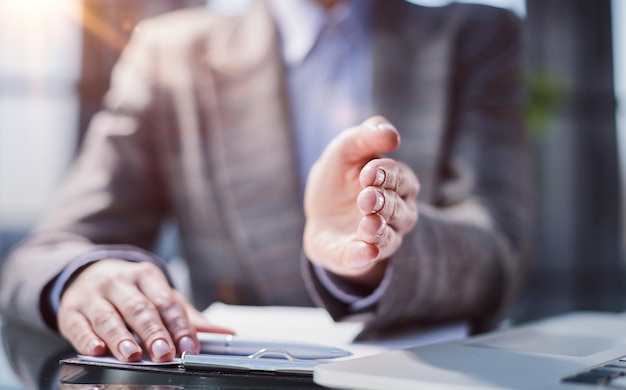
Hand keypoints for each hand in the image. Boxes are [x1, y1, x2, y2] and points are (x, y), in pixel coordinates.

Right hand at [57, 259, 232, 361]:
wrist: (85, 274)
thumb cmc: (131, 291)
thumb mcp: (159, 296)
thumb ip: (187, 316)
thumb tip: (224, 333)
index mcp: (146, 276)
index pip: (166, 301)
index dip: (178, 325)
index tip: (189, 346)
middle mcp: (119, 282)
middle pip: (139, 308)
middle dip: (153, 332)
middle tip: (164, 353)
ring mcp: (92, 296)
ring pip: (108, 317)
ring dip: (121, 337)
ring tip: (132, 356)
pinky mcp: (70, 311)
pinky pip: (77, 325)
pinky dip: (87, 339)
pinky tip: (97, 351)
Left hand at [303, 116, 418, 287]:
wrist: (320, 213)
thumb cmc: (340, 176)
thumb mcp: (346, 150)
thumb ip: (366, 136)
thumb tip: (392, 135)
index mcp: (398, 184)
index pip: (401, 179)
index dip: (388, 175)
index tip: (368, 172)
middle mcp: (397, 214)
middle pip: (399, 210)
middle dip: (384, 204)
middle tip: (366, 198)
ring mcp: (379, 238)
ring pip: (388, 238)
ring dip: (379, 231)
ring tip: (367, 225)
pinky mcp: (357, 257)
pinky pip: (364, 259)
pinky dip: (364, 255)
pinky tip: (363, 251)